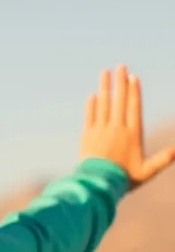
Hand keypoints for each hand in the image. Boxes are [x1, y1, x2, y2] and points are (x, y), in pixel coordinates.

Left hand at [80, 64, 174, 189]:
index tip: (133, 78)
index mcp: (132, 134)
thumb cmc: (125, 179)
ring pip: (103, 103)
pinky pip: (90, 115)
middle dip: (120, 82)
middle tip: (120, 66)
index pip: (134, 107)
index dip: (134, 91)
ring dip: (104, 87)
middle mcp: (117, 128)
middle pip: (119, 100)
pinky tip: (92, 95)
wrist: (98, 185)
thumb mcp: (148, 170)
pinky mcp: (87, 135)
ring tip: (104, 72)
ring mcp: (101, 130)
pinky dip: (91, 105)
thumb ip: (164, 158)